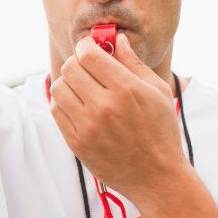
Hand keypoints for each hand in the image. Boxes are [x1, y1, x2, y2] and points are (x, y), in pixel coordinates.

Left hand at [49, 33, 186, 200]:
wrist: (157, 178)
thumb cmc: (161, 132)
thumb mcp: (158, 92)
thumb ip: (134, 63)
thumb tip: (118, 39)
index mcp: (126, 90)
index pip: (88, 55)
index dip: (85, 45)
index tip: (89, 46)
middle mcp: (104, 106)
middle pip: (70, 68)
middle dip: (77, 62)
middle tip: (86, 66)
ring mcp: (87, 126)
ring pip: (58, 87)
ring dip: (67, 82)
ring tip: (81, 86)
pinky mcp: (76, 142)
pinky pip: (56, 110)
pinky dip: (63, 102)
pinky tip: (78, 104)